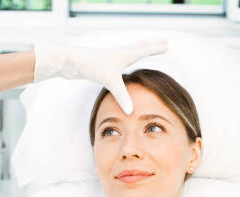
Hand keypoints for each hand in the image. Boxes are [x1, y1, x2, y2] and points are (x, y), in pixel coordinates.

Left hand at [33, 39, 168, 114]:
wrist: (72, 61)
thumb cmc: (92, 67)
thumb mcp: (110, 82)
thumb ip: (122, 96)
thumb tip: (131, 111)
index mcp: (124, 55)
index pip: (145, 50)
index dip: (156, 48)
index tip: (167, 45)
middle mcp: (119, 53)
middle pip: (140, 46)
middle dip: (152, 44)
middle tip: (163, 41)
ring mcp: (111, 57)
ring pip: (130, 50)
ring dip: (140, 48)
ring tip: (145, 47)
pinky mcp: (103, 62)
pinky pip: (120, 58)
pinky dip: (127, 56)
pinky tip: (122, 61)